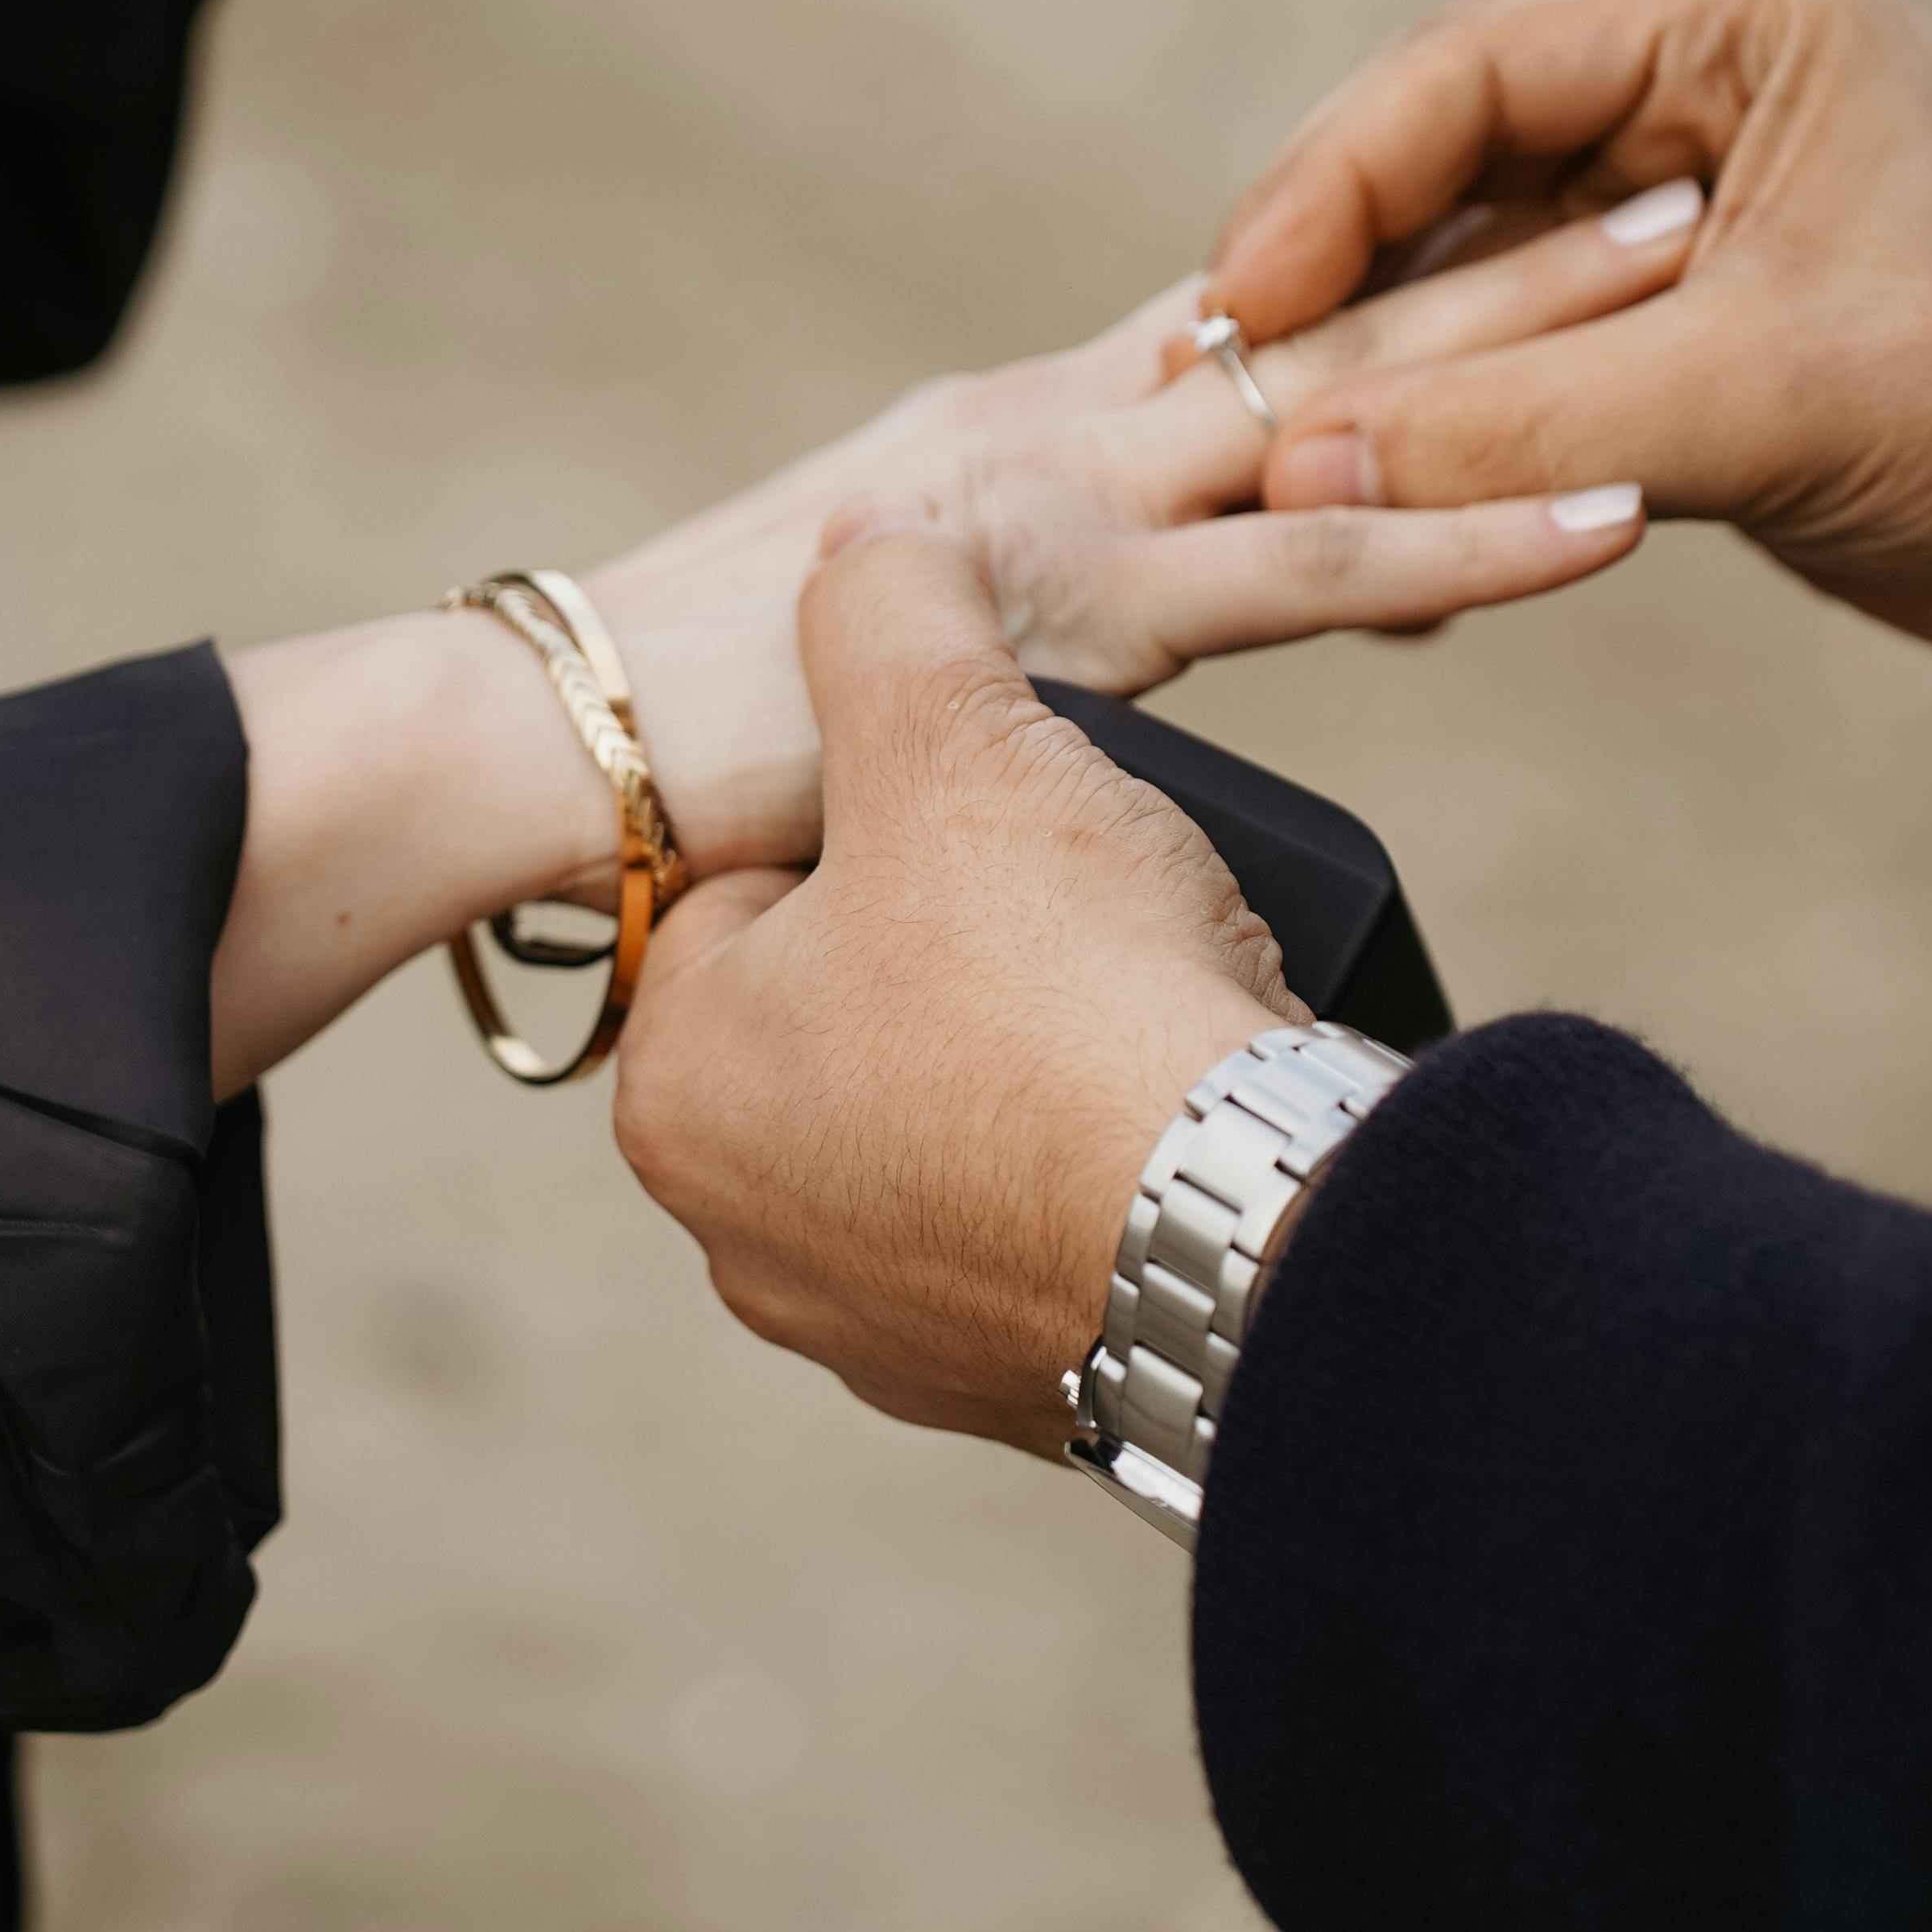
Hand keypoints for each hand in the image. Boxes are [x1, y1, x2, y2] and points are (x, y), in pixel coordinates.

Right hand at [209, 229, 1670, 1093]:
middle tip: (1685, 169)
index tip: (1543, 204)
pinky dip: (1480, 528)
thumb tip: (1055, 675)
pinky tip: (1608, 515)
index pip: (1240, 318)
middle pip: (1329, 303)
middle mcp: (1059, 425)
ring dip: (1538, 332)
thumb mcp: (871, 645)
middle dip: (1509, 235)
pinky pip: (1323, 560)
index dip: (1393, 258)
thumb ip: (982, 627)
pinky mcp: (1085, 614)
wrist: (552, 746)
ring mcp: (1075, 505)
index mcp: (1015, 426)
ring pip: (1356, 395)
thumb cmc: (680, 721)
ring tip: (1699, 263)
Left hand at [618, 521, 1295, 1453]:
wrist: (1249, 1232)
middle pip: (868, 994)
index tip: (987, 801)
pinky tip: (1177, 1105)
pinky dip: (1113, 1159)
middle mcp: (748, 1233)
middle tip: (1082, 891)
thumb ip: (886, 616)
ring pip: (964, 1110)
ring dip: (1048, 1044)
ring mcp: (882, 1329)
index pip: (762, 880)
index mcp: (682, 1087)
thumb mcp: (951, 739)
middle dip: (974, 930)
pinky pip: (1055, 1219)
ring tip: (1144, 984)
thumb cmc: (1064, 990)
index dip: (891, 803)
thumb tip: (870, 545)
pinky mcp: (1022, 1387)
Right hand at [1211, 0, 1931, 674]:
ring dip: (1371, 368)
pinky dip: (1434, 424)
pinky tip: (1367, 508)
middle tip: (1216, 389)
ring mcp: (1671, 189)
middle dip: (1331, 283)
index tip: (1239, 308)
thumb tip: (1302, 471)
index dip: (1331, 187)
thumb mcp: (1771, 405)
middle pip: (1435, 155)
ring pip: (1453, 258)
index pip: (1469, 68)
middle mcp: (1691, 72)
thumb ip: (1525, 428)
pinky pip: (1502, 343)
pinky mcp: (1665, 302)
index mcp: (1738, 12)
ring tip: (1272, 465)